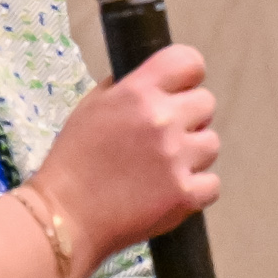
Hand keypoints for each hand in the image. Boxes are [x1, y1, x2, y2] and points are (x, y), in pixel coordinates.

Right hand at [32, 45, 218, 260]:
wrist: (65, 215)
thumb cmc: (72, 161)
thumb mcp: (91, 108)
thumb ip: (125, 89)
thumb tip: (153, 82)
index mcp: (138, 92)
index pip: (189, 62)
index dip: (188, 77)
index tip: (179, 92)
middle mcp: (162, 120)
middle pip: (206, 103)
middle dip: (190, 119)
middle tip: (165, 138)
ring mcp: (177, 158)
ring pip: (211, 144)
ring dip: (193, 154)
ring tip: (163, 169)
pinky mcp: (185, 194)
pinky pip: (212, 183)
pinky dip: (196, 190)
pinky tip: (169, 192)